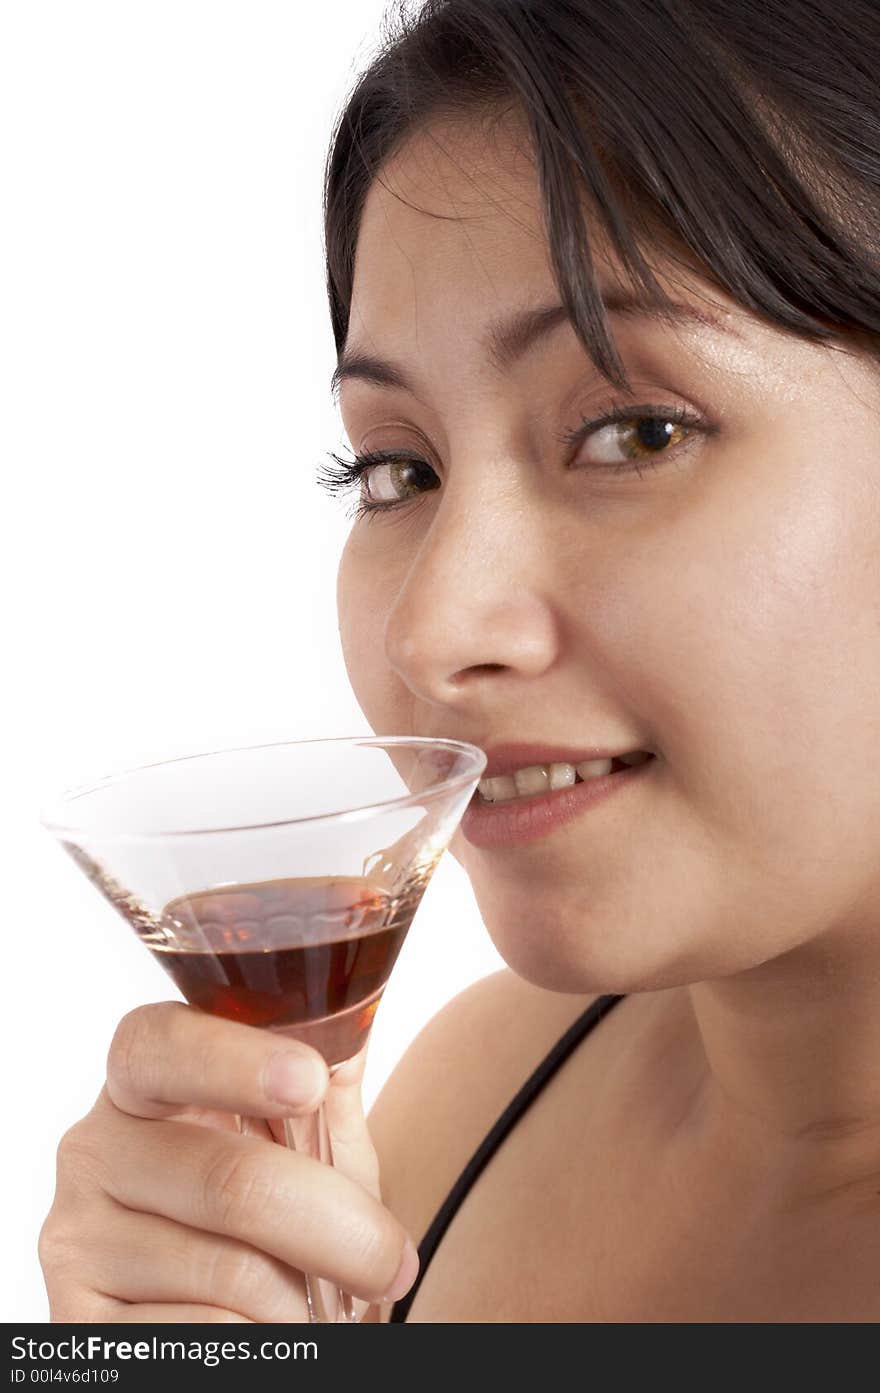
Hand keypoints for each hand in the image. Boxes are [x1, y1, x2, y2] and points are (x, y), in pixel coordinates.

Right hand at [38, 1001, 418, 1321]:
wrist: (230, 1324)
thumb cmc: (276, 1214)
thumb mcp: (307, 1137)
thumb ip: (322, 1077)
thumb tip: (351, 1004)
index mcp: (142, 1081)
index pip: (160, 1045)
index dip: (233, 1060)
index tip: (307, 1080)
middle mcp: (93, 1149)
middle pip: (230, 1180)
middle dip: (338, 1228)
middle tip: (390, 1260)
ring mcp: (76, 1240)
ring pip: (231, 1273)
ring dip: (306, 1302)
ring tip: (318, 1303)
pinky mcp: (78, 1325)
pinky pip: (205, 1339)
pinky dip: (265, 1345)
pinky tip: (264, 1331)